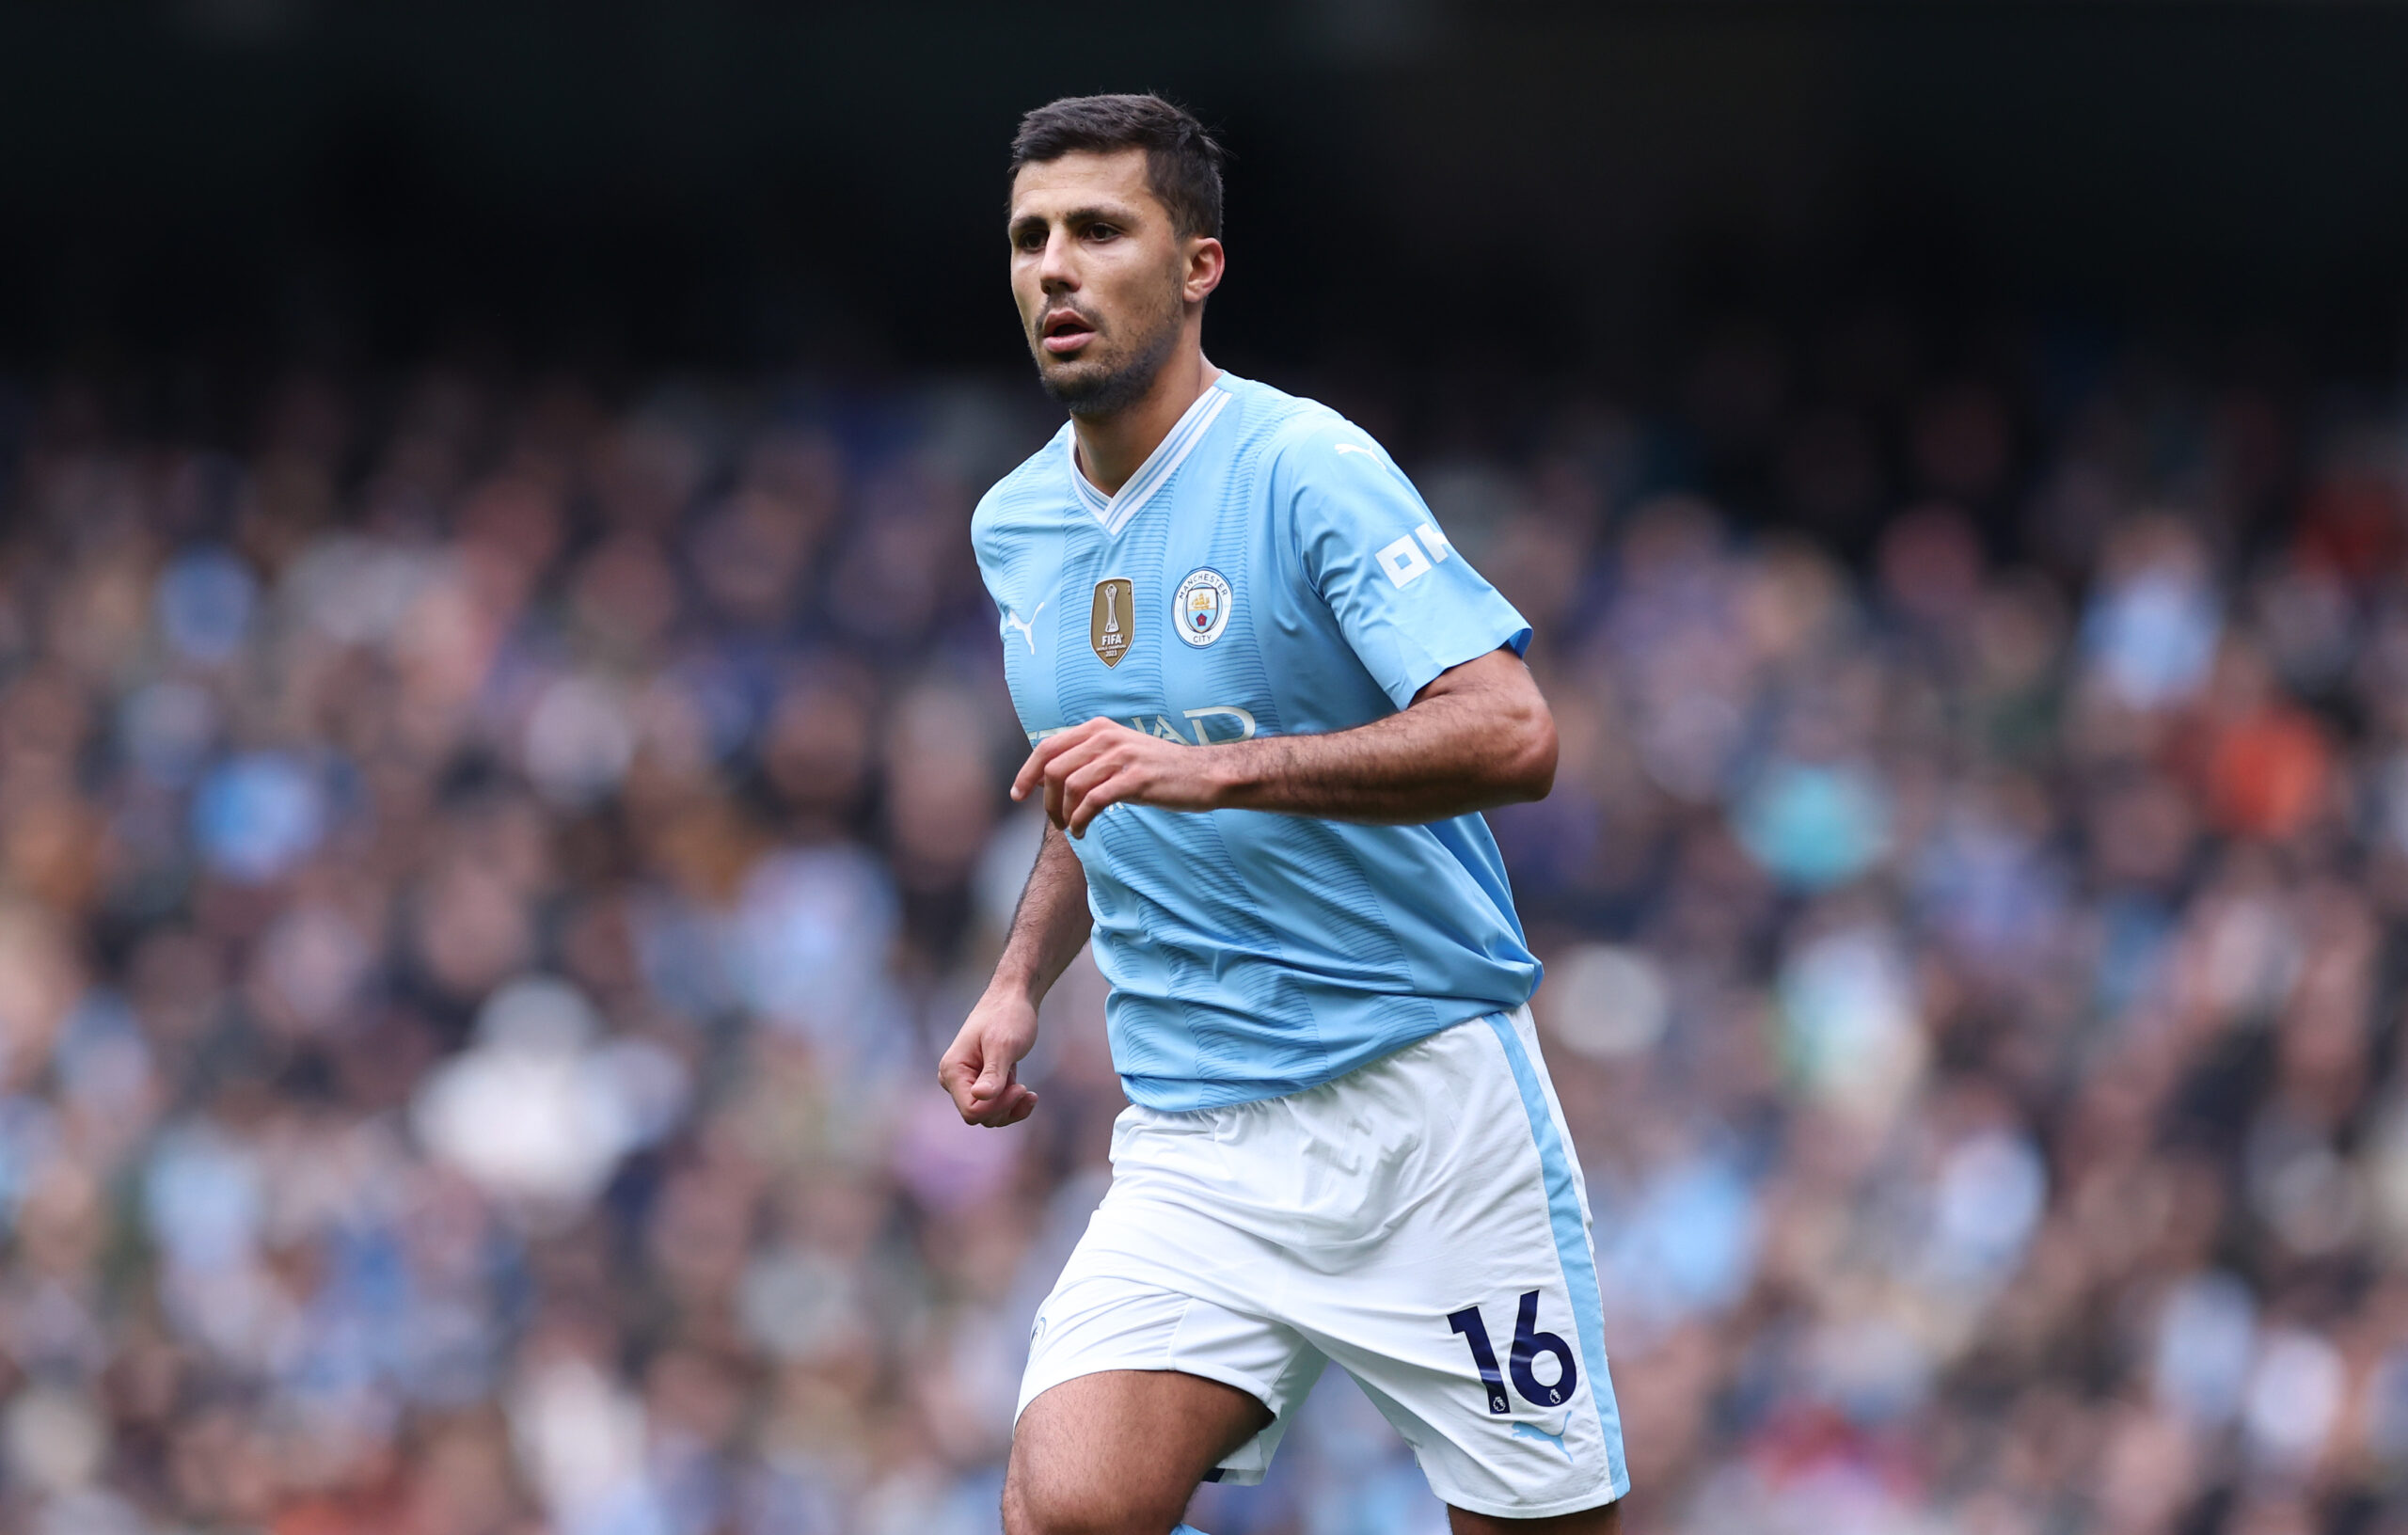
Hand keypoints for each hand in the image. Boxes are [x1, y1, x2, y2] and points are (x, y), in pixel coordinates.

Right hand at [939, 988, 1041, 1126]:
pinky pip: (994, 1106)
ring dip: (1010, 1107)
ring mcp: (966, 1081)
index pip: (971, 1110)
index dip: (997, 1107)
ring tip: (1029, 1091)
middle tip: (1024, 1087)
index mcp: (952, 1070)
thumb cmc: (1008, 1016)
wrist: (1013, 998)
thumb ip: (993, 1073)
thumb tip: (980, 1097)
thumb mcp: (1003, 1045)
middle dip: (1005, 1107)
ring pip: (988, 1115)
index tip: (1020, 1088)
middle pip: (979, 1115)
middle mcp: (953, 1079)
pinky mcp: (980, 1081)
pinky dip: (1012, 1104)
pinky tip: (1030, 1095)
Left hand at [1011, 717, 1227, 836]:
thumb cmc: (1160, 769)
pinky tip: (1083, 832)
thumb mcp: (1121, 753)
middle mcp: (1107, 737)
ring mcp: (1121, 756)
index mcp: (1099, 728)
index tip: (1018, 795)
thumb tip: (1053, 777)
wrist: (1204, 775)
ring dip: (1064, 814)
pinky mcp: (1135, 779)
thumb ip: (1090, 757)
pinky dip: (1080, 820)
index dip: (1026, 772)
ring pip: (1070, 786)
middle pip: (1053, 769)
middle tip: (1054, 821)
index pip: (1047, 747)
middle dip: (1046, 800)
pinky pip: (1093, 802)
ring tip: (1071, 828)